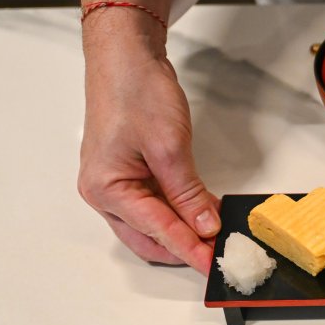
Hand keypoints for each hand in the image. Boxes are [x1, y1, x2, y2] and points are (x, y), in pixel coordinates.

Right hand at [77, 31, 219, 273]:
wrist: (126, 58)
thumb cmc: (135, 92)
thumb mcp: (168, 145)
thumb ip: (186, 192)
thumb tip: (204, 226)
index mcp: (106, 188)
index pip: (156, 230)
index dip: (188, 250)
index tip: (212, 266)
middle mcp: (105, 192)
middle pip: (149, 238)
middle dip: (183, 249)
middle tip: (219, 258)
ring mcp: (116, 184)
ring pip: (153, 225)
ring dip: (183, 233)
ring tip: (217, 239)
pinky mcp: (131, 174)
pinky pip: (157, 205)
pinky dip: (180, 213)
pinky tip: (205, 215)